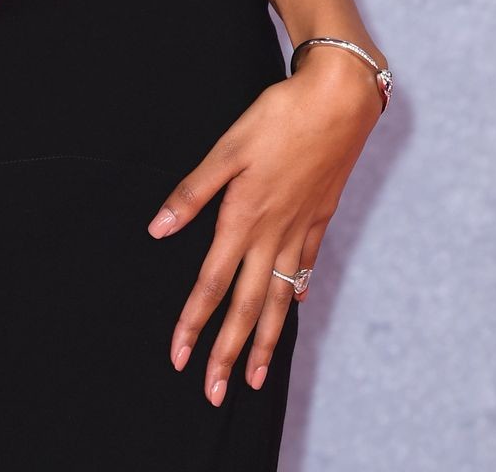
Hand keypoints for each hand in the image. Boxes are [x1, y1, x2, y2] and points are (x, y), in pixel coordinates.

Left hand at [145, 53, 381, 405]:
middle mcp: (273, 234)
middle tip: (213, 393)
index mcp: (243, 219)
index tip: (178, 358)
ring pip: (279, 298)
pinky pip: (305, 266)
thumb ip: (192, 192)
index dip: (193, 324)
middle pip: (246, 307)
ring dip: (265, 340)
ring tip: (256, 376)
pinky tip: (294, 304)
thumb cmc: (278, 118)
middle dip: (228, 354)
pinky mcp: (320, 216)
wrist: (338, 101)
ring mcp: (300, 229)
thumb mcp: (227, 149)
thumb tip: (157, 229)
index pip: (212, 285)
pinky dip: (296, 291)